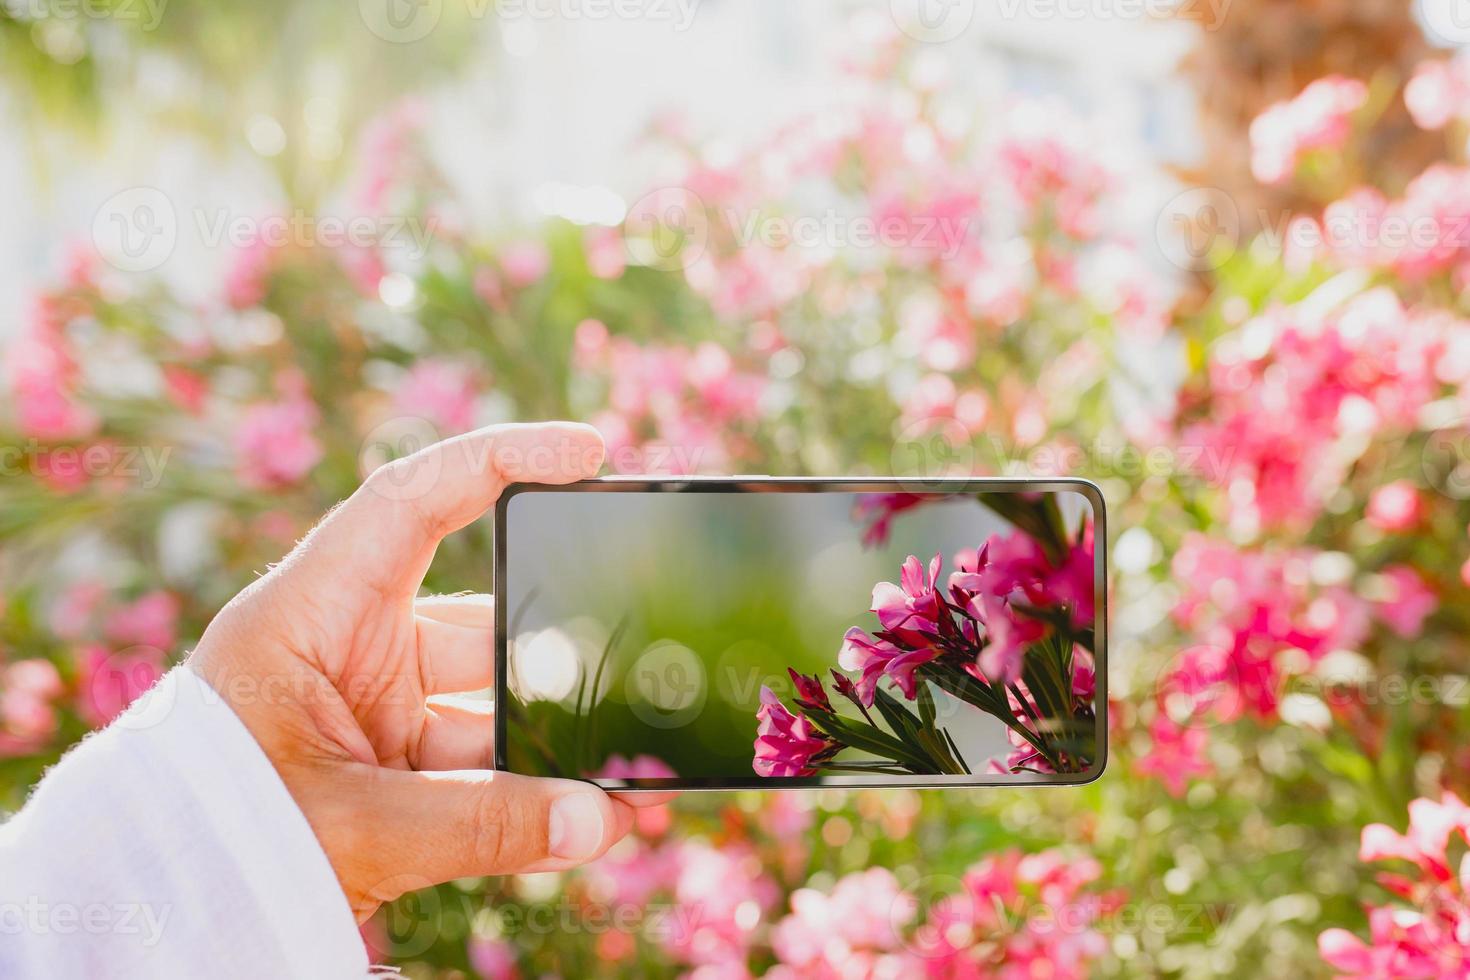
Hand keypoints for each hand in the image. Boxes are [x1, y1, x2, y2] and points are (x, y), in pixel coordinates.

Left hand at [188, 421, 669, 919]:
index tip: (585, 451)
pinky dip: (528, 790)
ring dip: (548, 736)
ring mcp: (372, 707)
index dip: (498, 460)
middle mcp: (346, 646)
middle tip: (636, 650)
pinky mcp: (390, 765)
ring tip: (624, 765)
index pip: (410, 501)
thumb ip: (481, 825)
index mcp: (309, 615)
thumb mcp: (350, 827)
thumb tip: (603, 818)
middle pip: (478, 617)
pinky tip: (590, 811)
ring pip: (487, 701)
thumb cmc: (215, 845)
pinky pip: (478, 764)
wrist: (160, 916)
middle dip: (556, 643)